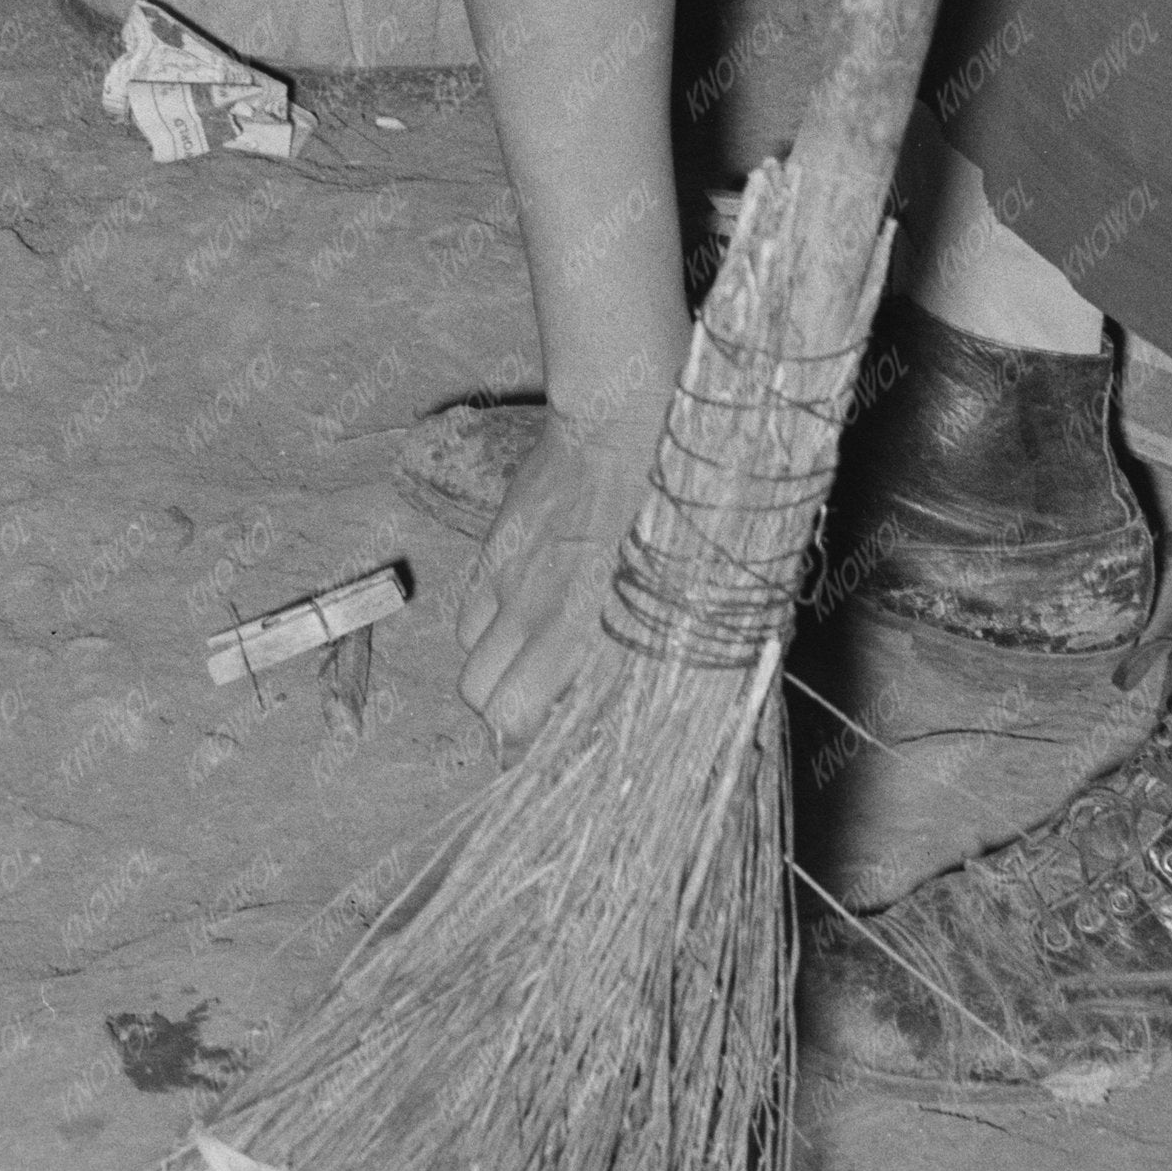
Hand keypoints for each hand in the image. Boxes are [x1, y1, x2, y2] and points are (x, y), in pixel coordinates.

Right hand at [454, 389, 666, 758]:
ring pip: (470, 665)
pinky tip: (523, 617)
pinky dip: (487, 629)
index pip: (524, 725)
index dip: (536, 753)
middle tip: (550, 712)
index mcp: (591, 633)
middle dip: (511, 722)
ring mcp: (509, 581)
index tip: (560, 756)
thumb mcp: (702, 593)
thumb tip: (685, 710)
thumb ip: (678, 657)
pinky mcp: (494, 546)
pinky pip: (469, 614)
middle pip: (485, 705)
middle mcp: (539, 616)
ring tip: (536, 668)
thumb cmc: (684, 502)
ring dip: (498, 678)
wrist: (626, 414)